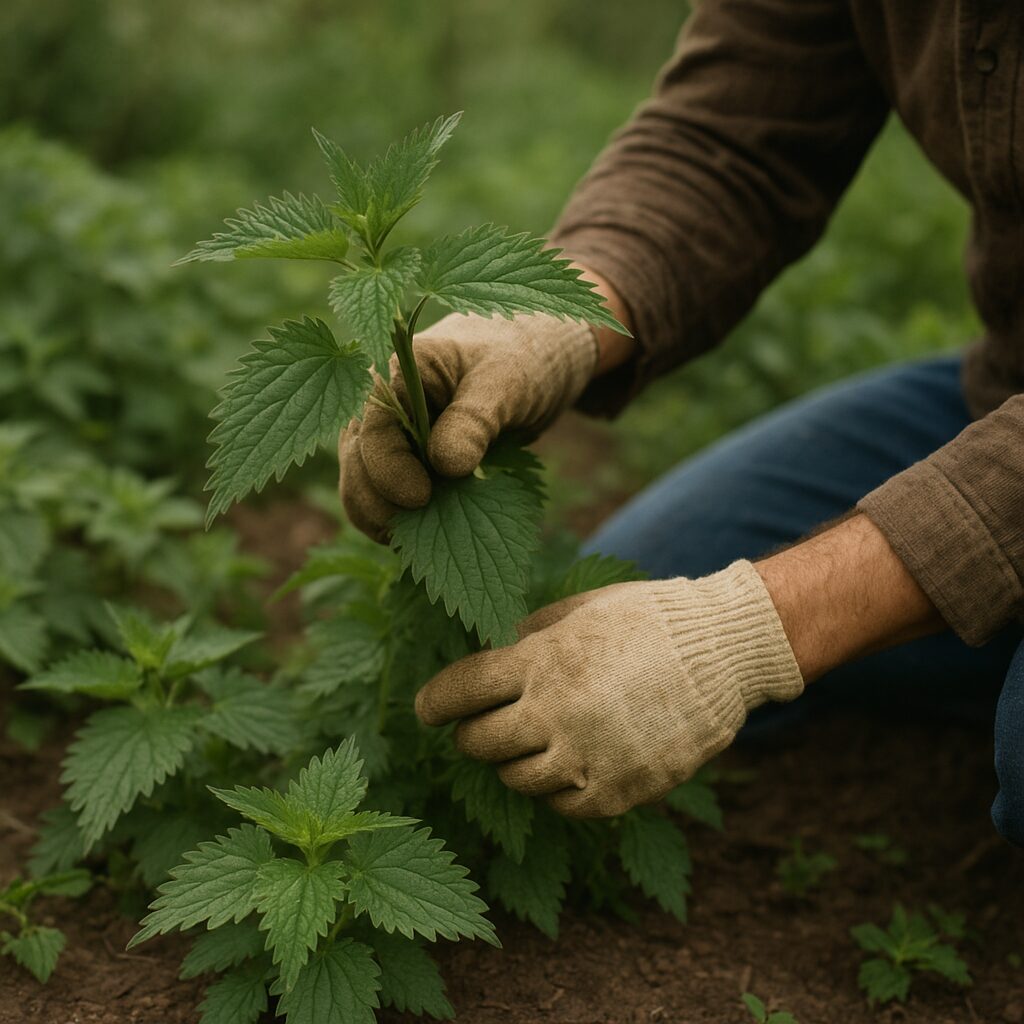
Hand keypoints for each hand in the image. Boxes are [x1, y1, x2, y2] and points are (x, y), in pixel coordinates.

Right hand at [338, 311, 597, 541]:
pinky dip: (401, 519)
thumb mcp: (508, 382)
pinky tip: (425, 537)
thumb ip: (475, 419)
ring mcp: (391, 432)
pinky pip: (388, 493)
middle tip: (413, 534)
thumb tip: (444, 466)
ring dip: (383, 516)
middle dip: (377, 502)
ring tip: (419, 541)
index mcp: (399, 368)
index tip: (421, 499)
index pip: (371, 427)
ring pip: (363, 481)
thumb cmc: (525, 359)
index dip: (387, 469)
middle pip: (355, 459)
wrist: (538, 361)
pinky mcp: (407, 457)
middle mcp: (382, 402)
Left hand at [415, 560, 803, 816]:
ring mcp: (587, 757)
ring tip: (532, 743)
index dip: (433, 702)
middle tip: (479, 726)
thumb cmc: (647, 619)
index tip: (426, 709)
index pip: (459, 691)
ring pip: (515, 780)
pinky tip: (570, 764)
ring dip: (514, 763)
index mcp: (540, 662)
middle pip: (478, 742)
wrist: (723, 650)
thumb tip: (493, 655)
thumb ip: (530, 636)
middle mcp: (555, 713)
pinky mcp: (619, 790)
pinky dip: (557, 788)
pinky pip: (563, 805)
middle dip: (470, 734)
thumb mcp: (579, 609)